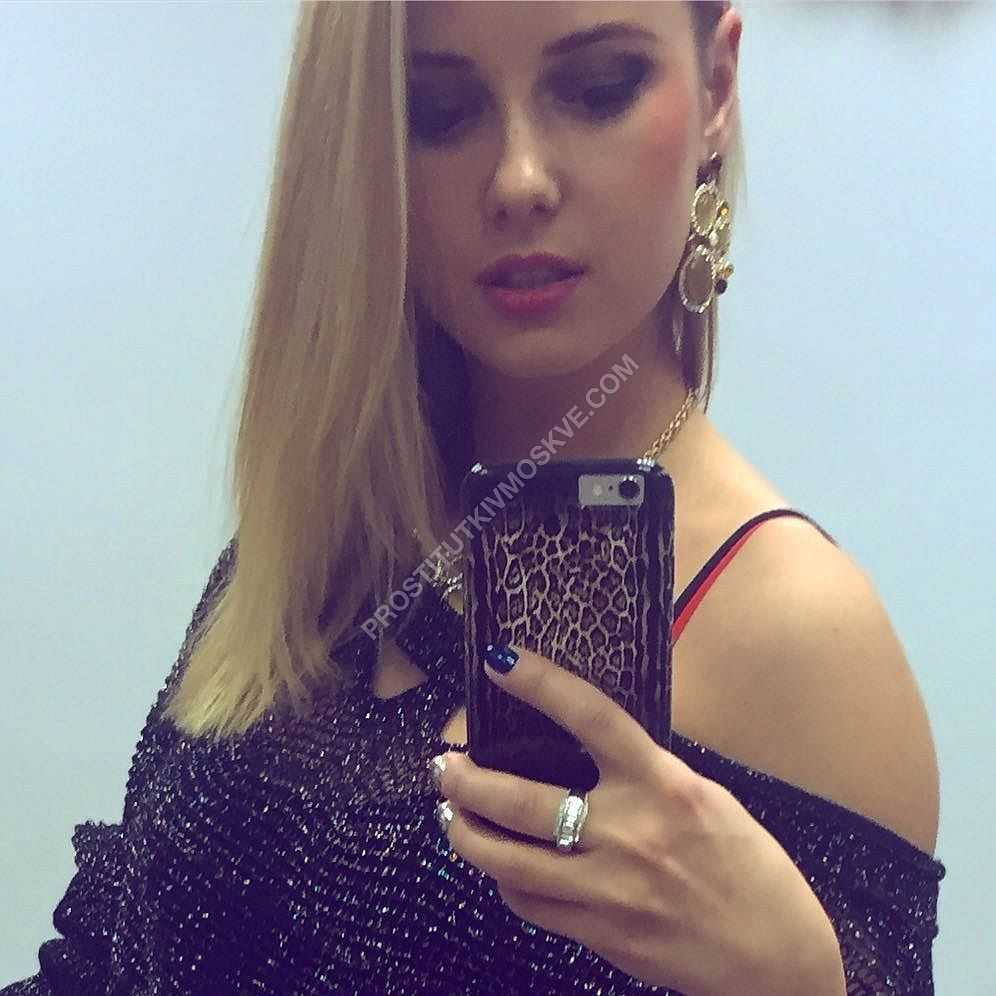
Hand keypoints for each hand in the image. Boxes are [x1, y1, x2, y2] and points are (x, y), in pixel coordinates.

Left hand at [431, 644, 842, 995]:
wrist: (775, 961)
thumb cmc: (748, 867)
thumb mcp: (704, 799)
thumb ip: (644, 775)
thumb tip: (583, 753)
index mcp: (665, 785)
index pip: (591, 717)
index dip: (540, 682)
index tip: (500, 660)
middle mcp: (631, 833)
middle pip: (524, 799)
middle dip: (468, 779)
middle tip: (444, 765)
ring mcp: (610, 889)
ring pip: (509, 860)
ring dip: (465, 832)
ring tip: (450, 813)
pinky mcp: (600, 934)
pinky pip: (530, 904)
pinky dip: (505, 879)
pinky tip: (498, 865)